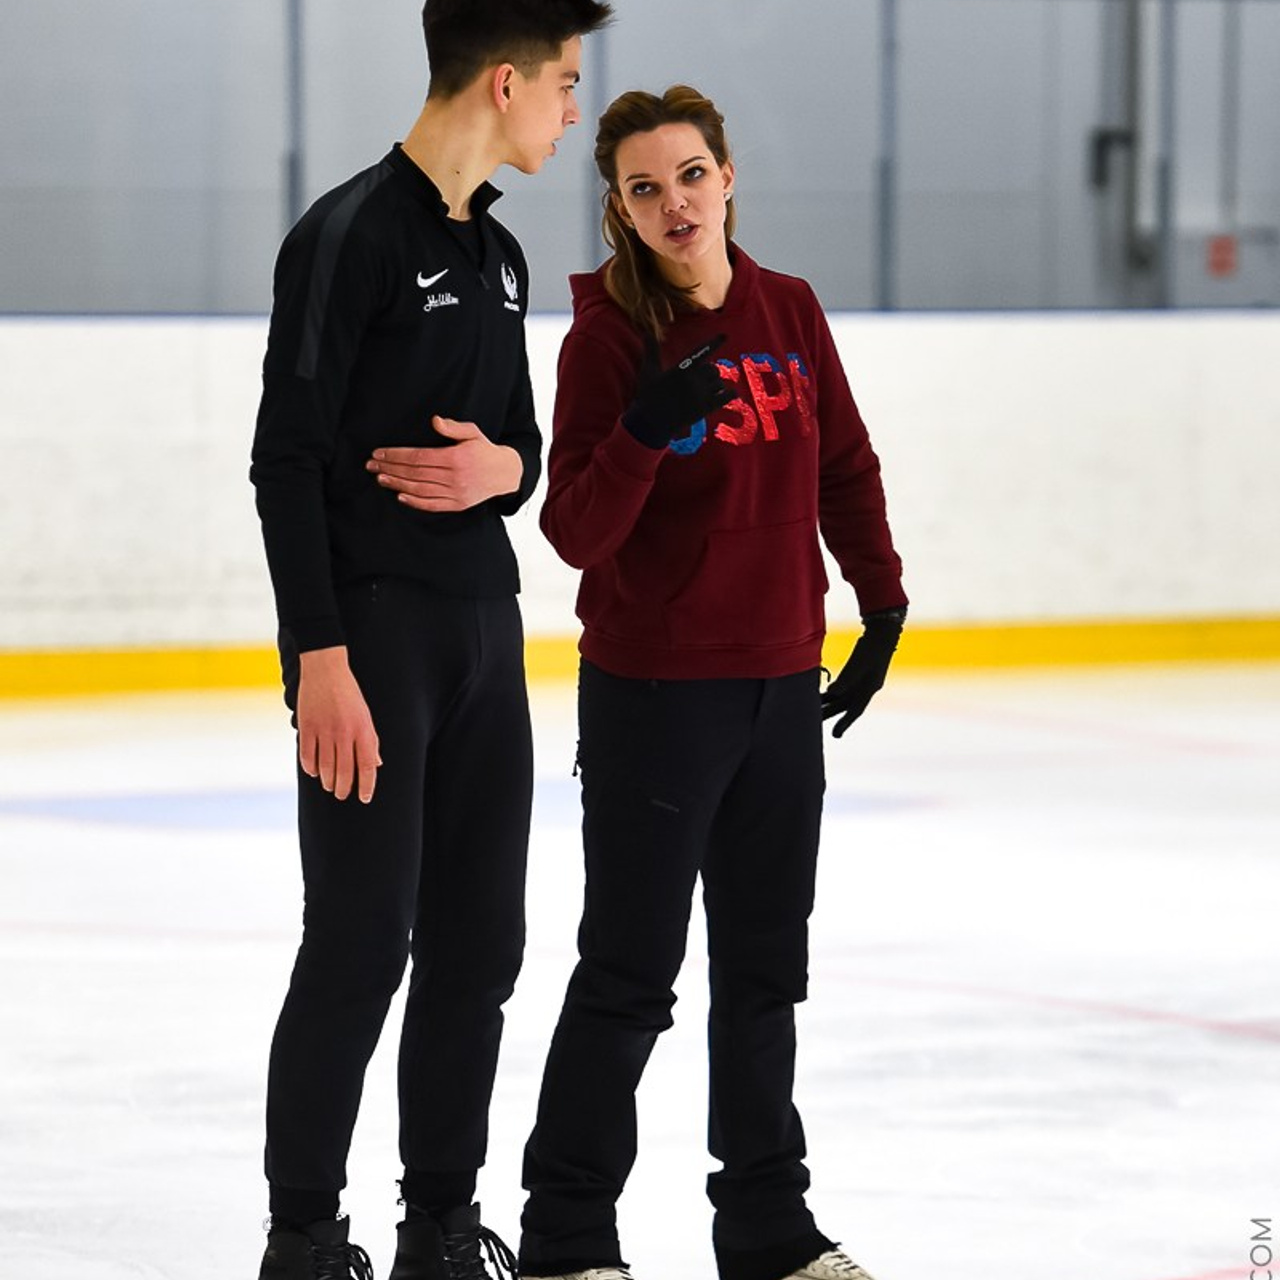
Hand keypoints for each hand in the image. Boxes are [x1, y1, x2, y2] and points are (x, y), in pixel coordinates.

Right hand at [296, 646, 381, 802]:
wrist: (325, 669)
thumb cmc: (349, 694)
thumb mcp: (365, 715)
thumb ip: (370, 741)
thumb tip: (375, 764)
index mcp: (363, 729)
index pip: (367, 766)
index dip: (366, 786)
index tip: (364, 798)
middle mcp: (344, 733)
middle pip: (345, 771)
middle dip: (344, 788)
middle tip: (343, 795)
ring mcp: (324, 730)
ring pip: (325, 767)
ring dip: (328, 781)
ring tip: (330, 786)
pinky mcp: (307, 727)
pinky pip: (307, 756)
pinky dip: (310, 768)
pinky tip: (314, 772)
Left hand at [366, 416, 522, 511]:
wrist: (505, 474)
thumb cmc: (484, 450)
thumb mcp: (472, 433)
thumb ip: (453, 427)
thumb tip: (434, 420)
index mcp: (456, 457)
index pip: (418, 457)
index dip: (396, 455)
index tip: (379, 453)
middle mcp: (455, 477)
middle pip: (415, 473)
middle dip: (390, 468)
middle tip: (371, 465)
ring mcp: (456, 493)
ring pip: (420, 490)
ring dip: (397, 484)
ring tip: (380, 478)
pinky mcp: (458, 505)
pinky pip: (432, 504)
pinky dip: (415, 502)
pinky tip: (400, 495)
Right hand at [622, 334, 734, 449]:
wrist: (651, 424)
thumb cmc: (648, 396)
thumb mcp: (648, 372)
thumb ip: (651, 351)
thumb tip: (646, 332)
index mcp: (681, 370)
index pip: (700, 352)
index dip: (713, 343)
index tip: (724, 335)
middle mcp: (693, 381)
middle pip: (712, 369)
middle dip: (709, 372)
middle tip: (701, 378)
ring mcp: (701, 395)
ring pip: (719, 382)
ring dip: (716, 384)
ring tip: (707, 389)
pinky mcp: (706, 408)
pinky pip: (726, 397)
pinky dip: (729, 394)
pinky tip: (729, 394)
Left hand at [821, 606, 906, 737]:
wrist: (882, 633)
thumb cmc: (872, 647)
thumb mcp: (859, 662)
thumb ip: (846, 678)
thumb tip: (831, 693)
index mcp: (870, 688)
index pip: (856, 710)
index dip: (845, 723)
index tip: (835, 735)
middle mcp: (865, 689)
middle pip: (845, 706)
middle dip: (831, 715)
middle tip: (814, 726)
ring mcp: (861, 682)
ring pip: (842, 698)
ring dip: (828, 704)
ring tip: (812, 712)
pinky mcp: (856, 675)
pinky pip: (841, 688)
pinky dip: (831, 693)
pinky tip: (820, 696)